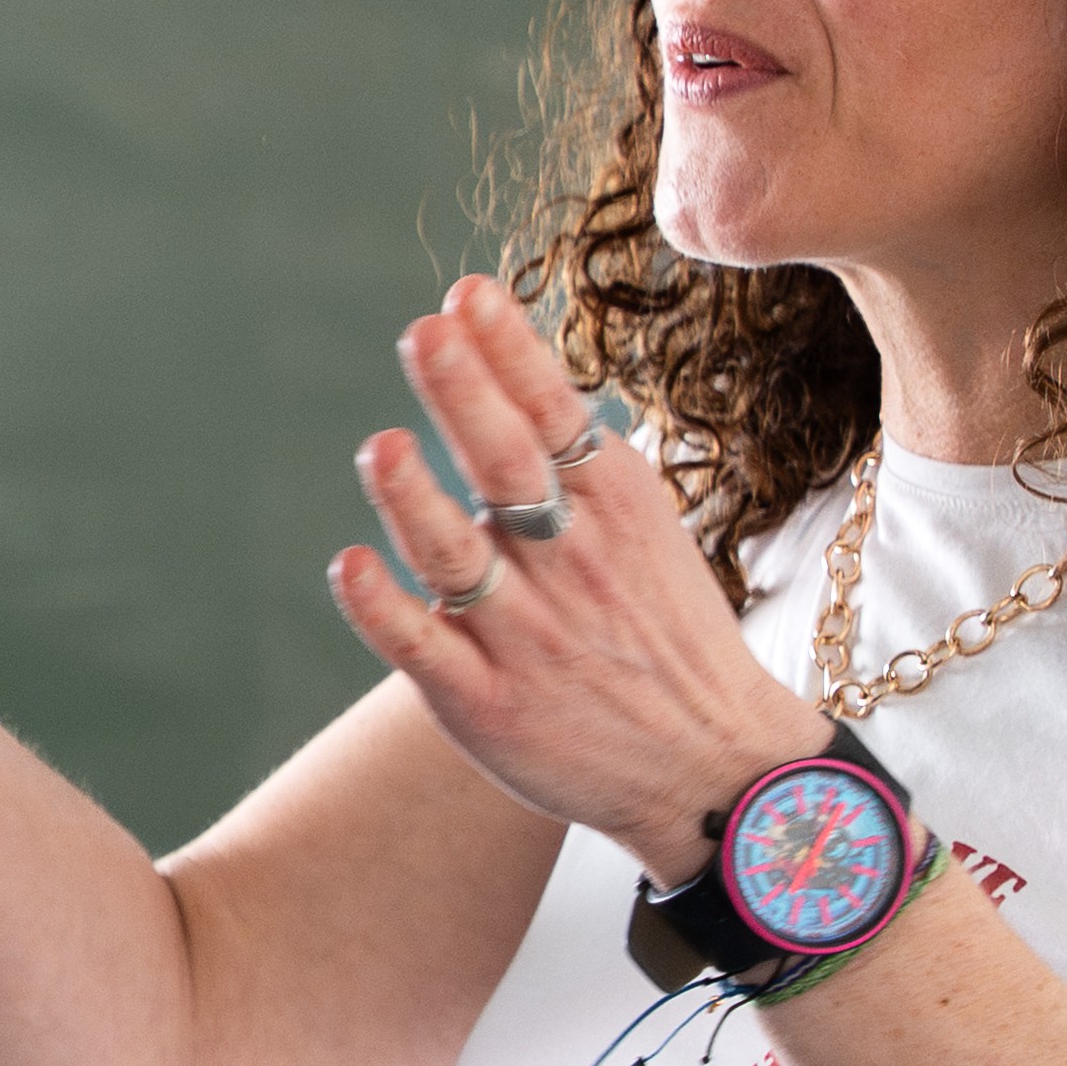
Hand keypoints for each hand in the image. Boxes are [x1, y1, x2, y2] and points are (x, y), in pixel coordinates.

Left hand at [330, 274, 826, 884]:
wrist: (714, 770)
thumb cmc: (663, 635)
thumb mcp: (648, 532)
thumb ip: (578, 461)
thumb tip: (506, 362)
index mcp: (616, 511)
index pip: (556, 416)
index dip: (510, 354)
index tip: (467, 295)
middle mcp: (570, 566)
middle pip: (509, 470)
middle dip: (466, 397)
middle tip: (425, 334)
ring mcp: (527, 639)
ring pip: (458, 558)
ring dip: (416, 502)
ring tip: (383, 447)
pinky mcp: (486, 707)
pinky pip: (425, 651)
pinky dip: (385, 610)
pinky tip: (352, 565)